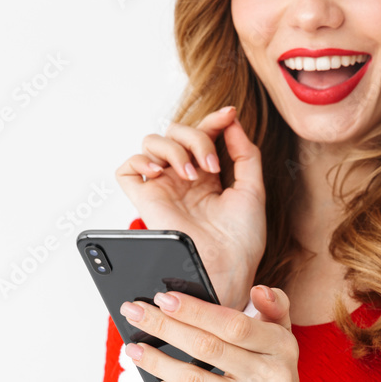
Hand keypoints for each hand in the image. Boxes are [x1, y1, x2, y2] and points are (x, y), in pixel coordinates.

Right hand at [115, 107, 266, 310]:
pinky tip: (162, 171)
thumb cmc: (242, 239)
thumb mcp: (253, 189)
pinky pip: (127, 168)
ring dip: (174, 147)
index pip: (202, 134)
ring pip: (152, 142)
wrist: (226, 266)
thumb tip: (232, 121)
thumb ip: (245, 153)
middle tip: (211, 165)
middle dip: (196, 137)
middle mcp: (182, 180)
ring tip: (192, 174)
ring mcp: (162, 188)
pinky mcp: (144, 200)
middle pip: (176, 131)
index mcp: (207, 177)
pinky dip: (141, 160)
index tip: (229, 115)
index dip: (213, 120)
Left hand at [118, 285, 329, 381]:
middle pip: (206, 347)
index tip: (164, 297)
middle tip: (134, 312)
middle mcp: (268, 377)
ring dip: (158, 361)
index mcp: (280, 347)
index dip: (196, 310)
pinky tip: (156, 380)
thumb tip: (258, 289)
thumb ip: (274, 308)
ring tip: (132, 348)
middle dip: (164, 327)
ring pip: (193, 379)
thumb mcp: (284, 340)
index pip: (233, 324)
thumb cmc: (277, 375)